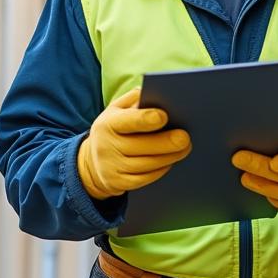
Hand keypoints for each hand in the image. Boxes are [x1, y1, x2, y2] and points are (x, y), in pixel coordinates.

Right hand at [77, 88, 191, 199]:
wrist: (92, 161)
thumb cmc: (114, 128)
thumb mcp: (117, 110)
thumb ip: (135, 99)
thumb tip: (159, 95)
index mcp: (107, 123)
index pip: (127, 121)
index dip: (145, 119)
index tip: (164, 116)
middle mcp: (106, 146)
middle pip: (140, 146)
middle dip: (165, 142)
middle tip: (185, 138)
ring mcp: (111, 167)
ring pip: (146, 164)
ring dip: (169, 157)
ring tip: (185, 148)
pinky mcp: (118, 183)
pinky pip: (145, 178)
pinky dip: (160, 170)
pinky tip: (171, 161)